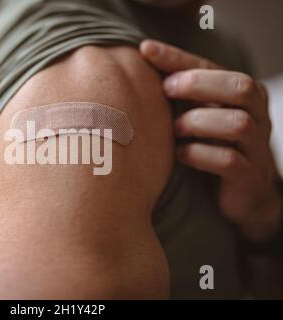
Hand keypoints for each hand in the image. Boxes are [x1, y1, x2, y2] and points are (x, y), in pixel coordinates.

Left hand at [140, 39, 281, 241]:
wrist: (239, 196)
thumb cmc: (210, 148)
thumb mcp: (198, 117)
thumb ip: (181, 95)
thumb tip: (139, 65)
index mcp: (243, 96)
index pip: (214, 66)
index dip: (179, 58)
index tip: (145, 50)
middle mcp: (257, 117)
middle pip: (240, 86)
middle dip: (197, 84)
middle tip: (164, 90)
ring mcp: (257, 148)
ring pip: (237, 123)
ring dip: (197, 123)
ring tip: (174, 129)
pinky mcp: (249, 177)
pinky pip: (229, 160)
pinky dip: (199, 155)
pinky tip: (181, 155)